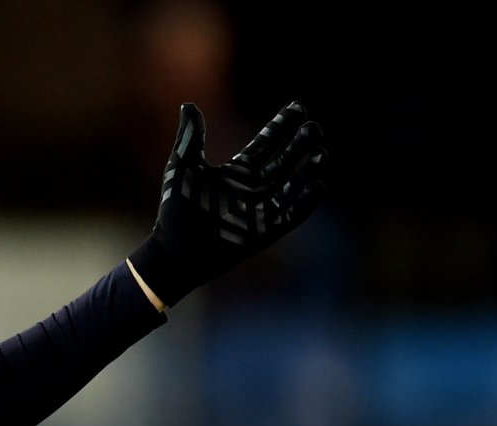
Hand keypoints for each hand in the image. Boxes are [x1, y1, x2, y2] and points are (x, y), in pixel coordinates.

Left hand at [128, 101, 326, 306]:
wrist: (174, 250)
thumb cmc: (176, 208)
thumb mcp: (182, 167)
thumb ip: (191, 137)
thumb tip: (188, 104)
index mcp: (237, 171)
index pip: (267, 143)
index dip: (282, 125)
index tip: (298, 106)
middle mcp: (254, 187)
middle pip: (285, 160)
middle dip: (300, 144)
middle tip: (314, 128)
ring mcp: (261, 209)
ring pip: (292, 185)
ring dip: (307, 169)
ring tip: (321, 152)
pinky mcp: (265, 231)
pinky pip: (291, 215)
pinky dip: (305, 201)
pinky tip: (317, 184)